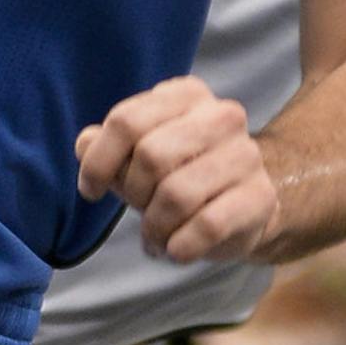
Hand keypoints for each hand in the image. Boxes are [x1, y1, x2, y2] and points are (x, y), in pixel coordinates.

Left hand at [75, 74, 278, 262]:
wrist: (246, 204)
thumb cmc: (183, 173)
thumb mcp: (139, 155)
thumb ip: (107, 147)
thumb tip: (84, 144)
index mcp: (186, 94)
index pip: (127, 121)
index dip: (99, 161)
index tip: (90, 190)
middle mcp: (220, 115)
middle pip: (151, 156)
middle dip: (133, 193)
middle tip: (138, 211)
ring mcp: (245, 155)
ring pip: (177, 194)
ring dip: (155, 227)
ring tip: (154, 238)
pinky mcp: (260, 197)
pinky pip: (208, 224)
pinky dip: (182, 245)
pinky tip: (176, 250)